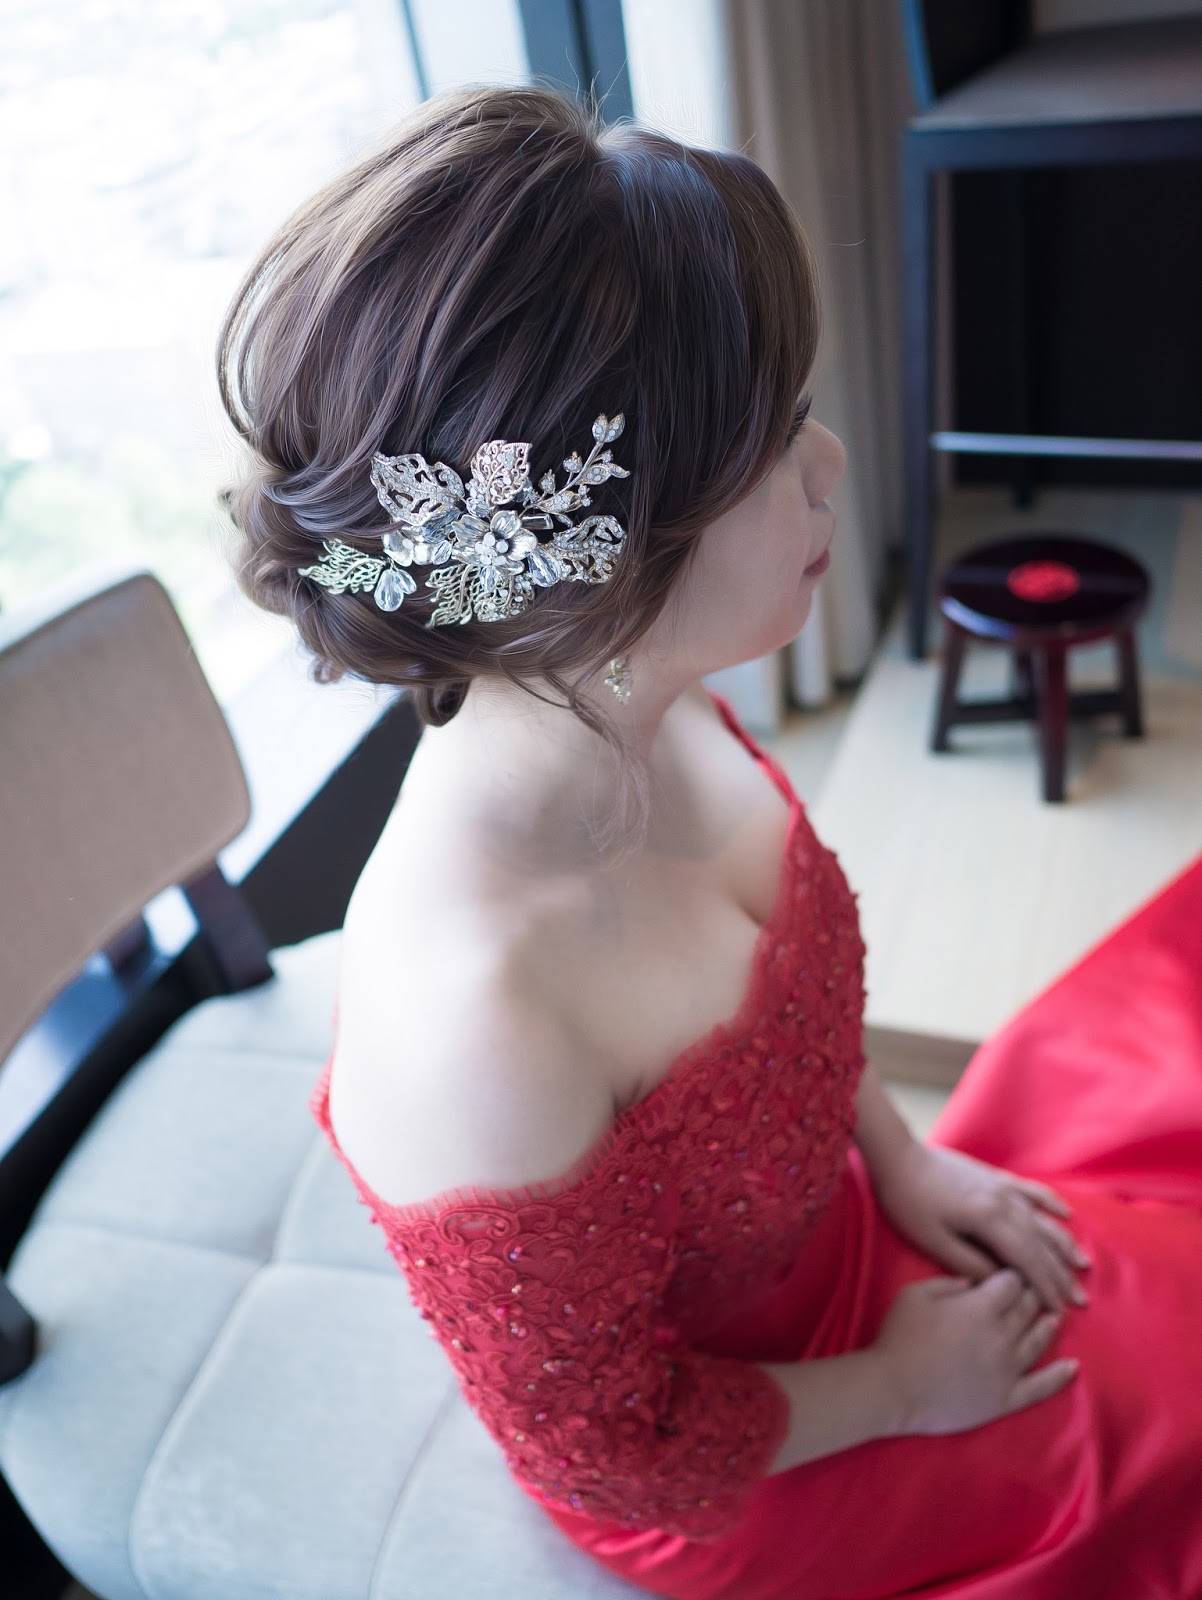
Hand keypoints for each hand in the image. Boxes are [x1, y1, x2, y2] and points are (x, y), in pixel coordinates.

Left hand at [871, 1142, 1091, 1313]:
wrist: (899, 1158)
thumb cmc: (910, 1202)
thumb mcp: (933, 1241)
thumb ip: (969, 1264)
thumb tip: (1000, 1283)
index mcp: (987, 1219)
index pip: (1026, 1260)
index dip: (1045, 1286)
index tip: (1059, 1309)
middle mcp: (1003, 1201)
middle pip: (1040, 1243)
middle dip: (1061, 1273)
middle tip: (1078, 1300)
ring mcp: (1001, 1186)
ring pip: (1042, 1219)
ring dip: (1063, 1244)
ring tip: (1082, 1266)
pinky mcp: (995, 1177)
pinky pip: (1031, 1190)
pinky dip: (1051, 1203)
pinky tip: (1066, 1214)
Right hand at [874, 1269, 1079, 1435]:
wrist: (894, 1388)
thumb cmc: (900, 1337)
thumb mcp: (916, 1293)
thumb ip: (949, 1282)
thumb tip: (973, 1281)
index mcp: (982, 1306)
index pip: (1013, 1282)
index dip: (1013, 1274)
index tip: (1012, 1271)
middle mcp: (1003, 1334)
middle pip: (1029, 1307)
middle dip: (1032, 1294)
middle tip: (1034, 1289)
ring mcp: (1009, 1368)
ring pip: (1039, 1340)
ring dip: (1048, 1325)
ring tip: (1055, 1316)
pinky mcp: (1007, 1398)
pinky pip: (1041, 1387)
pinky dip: (1059, 1376)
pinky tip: (1073, 1366)